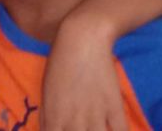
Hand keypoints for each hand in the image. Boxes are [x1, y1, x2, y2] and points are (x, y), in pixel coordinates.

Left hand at [40, 15, 126, 130]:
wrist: (82, 39)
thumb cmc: (59, 62)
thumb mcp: (46, 89)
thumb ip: (46, 115)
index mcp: (54, 118)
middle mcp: (74, 122)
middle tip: (80, 128)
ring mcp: (96, 117)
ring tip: (94, 128)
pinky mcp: (115, 109)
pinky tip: (114, 129)